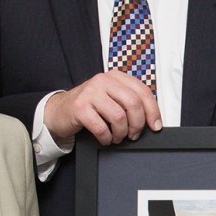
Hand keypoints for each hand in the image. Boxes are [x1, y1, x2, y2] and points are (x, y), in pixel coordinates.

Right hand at [45, 72, 161, 145]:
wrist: (59, 111)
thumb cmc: (89, 107)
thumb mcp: (111, 99)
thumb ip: (129, 102)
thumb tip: (152, 120)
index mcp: (116, 77)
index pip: (143, 92)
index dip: (153, 111)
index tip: (155, 126)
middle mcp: (104, 80)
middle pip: (133, 103)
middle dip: (137, 124)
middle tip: (133, 135)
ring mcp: (91, 92)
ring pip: (119, 116)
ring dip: (121, 133)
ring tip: (117, 137)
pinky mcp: (80, 107)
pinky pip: (101, 127)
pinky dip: (106, 137)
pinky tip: (105, 138)